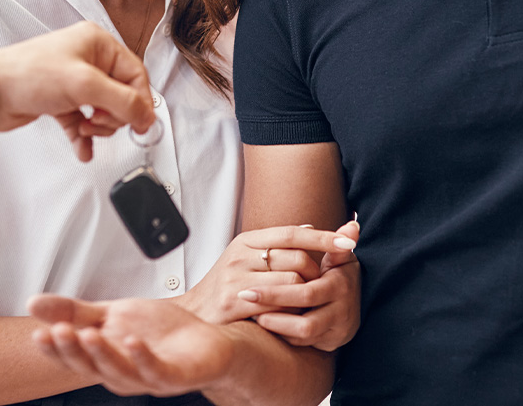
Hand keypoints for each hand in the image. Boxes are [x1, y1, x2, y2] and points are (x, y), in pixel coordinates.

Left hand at [0, 22, 154, 159]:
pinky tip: (82, 147)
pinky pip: (83, 121)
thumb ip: (121, 101)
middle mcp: (88, 60)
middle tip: (98, 121)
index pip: (135, 74)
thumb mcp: (84, 85)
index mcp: (98, 44)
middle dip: (113, 116)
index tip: (142, 123)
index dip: (141, 101)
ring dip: (98, 127)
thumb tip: (147, 113)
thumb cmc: (26, 74)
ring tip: (85, 129)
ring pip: (104, 111)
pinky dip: (84, 136)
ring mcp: (74, 81)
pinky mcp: (61, 101)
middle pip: (122, 95)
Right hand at [28, 295, 233, 397]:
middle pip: (91, 366)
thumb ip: (77, 311)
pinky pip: (155, 370)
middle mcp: (122, 372)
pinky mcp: (175, 376)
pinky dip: (142, 357)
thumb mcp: (114, 314)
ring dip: (102, 353)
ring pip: (119, 370)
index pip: (73, 357)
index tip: (38, 332)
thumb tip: (35, 304)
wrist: (209, 343)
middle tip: (58, 331)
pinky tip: (132, 341)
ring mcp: (148, 377)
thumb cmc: (161, 333)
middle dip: (73, 349)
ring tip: (89, 333)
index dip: (55, 348)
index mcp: (105, 357)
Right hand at [182, 221, 359, 349]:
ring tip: (305, 301)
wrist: (194, 317)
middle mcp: (241, 256)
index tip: (348, 241)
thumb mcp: (245, 257)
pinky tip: (292, 315)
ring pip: (292, 282)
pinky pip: (278, 305)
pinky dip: (291, 311)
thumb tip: (308, 227)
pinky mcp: (235, 303)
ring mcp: (237, 279)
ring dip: (306, 294)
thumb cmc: (224, 287)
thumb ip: (274, 244)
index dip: (322, 236)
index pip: (292, 233)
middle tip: (318, 284)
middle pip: (296, 258)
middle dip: (315, 273)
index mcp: (246, 241)